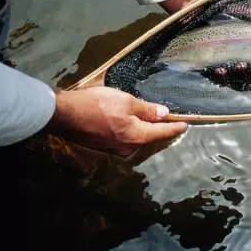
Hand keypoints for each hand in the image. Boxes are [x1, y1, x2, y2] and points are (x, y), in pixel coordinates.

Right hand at [46, 87, 186, 155]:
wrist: (65, 115)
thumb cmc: (97, 105)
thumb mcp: (126, 101)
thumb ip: (146, 109)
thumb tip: (164, 113)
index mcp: (136, 136)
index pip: (161, 132)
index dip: (174, 127)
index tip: (185, 125)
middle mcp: (127, 147)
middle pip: (149, 137)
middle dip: (158, 129)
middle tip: (169, 120)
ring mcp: (114, 149)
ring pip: (135, 138)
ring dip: (143, 129)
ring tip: (149, 119)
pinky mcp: (103, 146)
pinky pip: (123, 138)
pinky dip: (129, 130)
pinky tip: (128, 122)